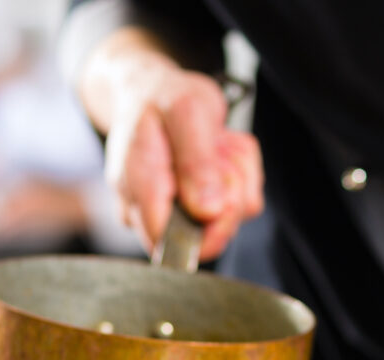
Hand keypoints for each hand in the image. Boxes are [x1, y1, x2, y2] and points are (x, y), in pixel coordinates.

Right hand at [80, 30, 262, 259]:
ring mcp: (180, 210)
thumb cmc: (164, 98)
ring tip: (215, 143)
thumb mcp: (186, 114)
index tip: (224, 193)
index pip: (172, 245)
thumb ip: (196, 163)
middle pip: (210, 238)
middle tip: (217, 149)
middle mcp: (154, 209)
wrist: (155, 89)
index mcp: (139, 191)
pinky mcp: (203, 205)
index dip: (209, 230)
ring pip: (234, 215)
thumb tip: (208, 212)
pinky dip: (244, 171)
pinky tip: (222, 150)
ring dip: (239, 173)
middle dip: (231, 188)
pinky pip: (243, 201)